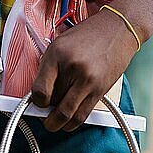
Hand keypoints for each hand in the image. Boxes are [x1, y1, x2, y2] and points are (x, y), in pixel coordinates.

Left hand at [31, 8, 138, 131]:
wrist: (117, 29)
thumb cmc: (87, 36)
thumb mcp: (59, 44)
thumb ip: (48, 68)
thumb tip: (39, 95)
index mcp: (57, 54)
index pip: (40, 91)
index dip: (35, 102)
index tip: (37, 103)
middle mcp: (72, 68)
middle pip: (53, 104)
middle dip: (46, 113)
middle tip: (44, 114)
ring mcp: (88, 80)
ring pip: (68, 115)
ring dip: (59, 123)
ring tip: (55, 121)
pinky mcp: (100, 90)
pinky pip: (83, 115)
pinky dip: (73, 122)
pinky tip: (69, 119)